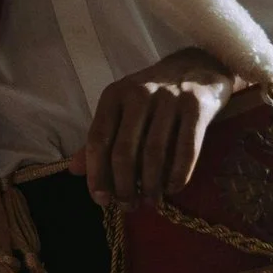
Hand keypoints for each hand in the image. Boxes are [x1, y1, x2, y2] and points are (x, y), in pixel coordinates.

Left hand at [69, 48, 238, 208]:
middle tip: (128, 206)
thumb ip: (101, 138)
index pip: (98, 139)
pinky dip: (178, 175)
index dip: (96, 174)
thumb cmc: (154, 96)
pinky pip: (185, 150)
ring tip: (150, 202)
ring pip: (154, 153)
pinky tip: (172, 189)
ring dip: (150, 185)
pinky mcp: (196, 106)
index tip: (101, 199)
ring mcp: (169, 98)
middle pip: (124, 150)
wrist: (199, 67)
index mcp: (114, 95)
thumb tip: (74, 170)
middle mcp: (139, 94)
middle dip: (124, 186)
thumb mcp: (123, 110)